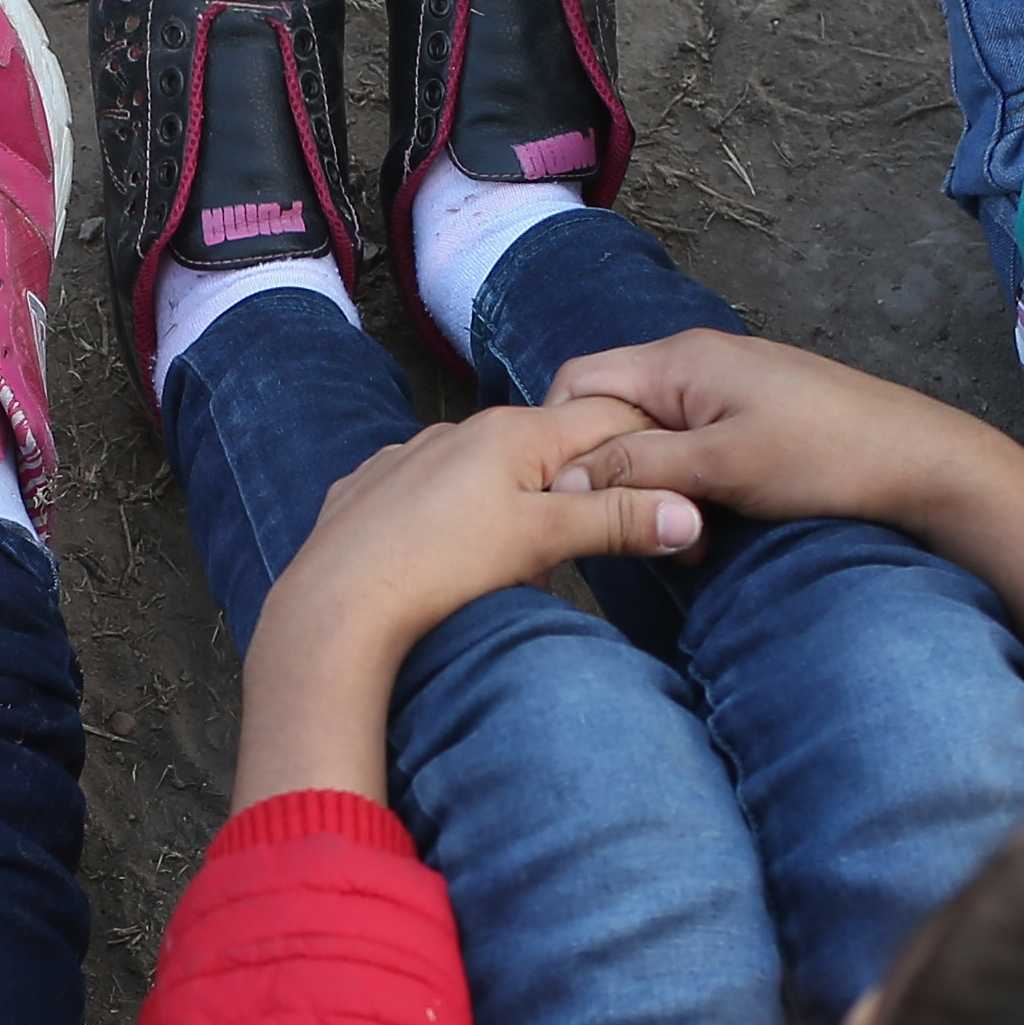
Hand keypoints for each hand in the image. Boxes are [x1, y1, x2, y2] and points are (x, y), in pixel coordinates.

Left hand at [234, 396, 700, 808]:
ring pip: (488, 465)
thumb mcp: (542, 540)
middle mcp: (460, 429)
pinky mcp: (371, 489)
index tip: (674, 490)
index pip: (606, 417)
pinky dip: (459, 510)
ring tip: (531, 548)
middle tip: (610, 528)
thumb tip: (688, 513)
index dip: (648, 450)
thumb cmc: (440, 568)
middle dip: (584, 478)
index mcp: (512, 430)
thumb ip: (616, 521)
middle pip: (548, 442)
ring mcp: (409, 456)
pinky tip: (455, 549)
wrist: (335, 607)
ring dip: (520, 495)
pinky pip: (432, 488)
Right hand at [546, 328, 1023, 641]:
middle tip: (630, 524)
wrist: (927, 465)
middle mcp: (697, 360)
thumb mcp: (723, 467)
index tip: (571, 500)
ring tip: (684, 535)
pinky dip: (688, 485)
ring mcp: (728, 386)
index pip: (577, 382)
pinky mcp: (754, 414)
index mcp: (679, 360)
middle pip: (611, 410)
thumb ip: (640, 466)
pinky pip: (692, 445)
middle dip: (610, 471)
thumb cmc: (829, 459)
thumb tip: (568, 479)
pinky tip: (712, 525)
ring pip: (652, 435)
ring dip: (653, 486)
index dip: (561, 441)